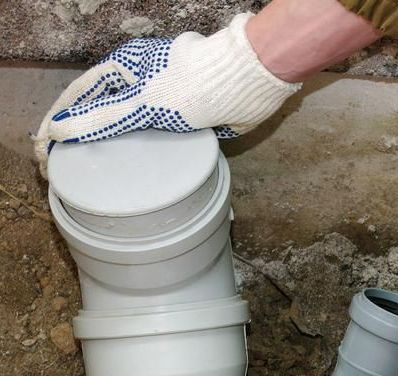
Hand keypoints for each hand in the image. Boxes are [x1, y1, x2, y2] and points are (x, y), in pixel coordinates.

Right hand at [34, 13, 299, 175]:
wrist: (244, 85)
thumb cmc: (192, 85)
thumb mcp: (140, 103)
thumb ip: (101, 118)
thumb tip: (58, 131)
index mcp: (122, 68)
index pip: (78, 96)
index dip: (58, 122)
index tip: (43, 149)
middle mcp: (137, 82)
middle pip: (98, 111)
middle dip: (77, 138)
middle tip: (59, 168)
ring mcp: (158, 100)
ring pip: (122, 127)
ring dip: (104, 148)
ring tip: (86, 174)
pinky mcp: (178, 119)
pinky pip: (149, 138)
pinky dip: (134, 154)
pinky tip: (128, 172)